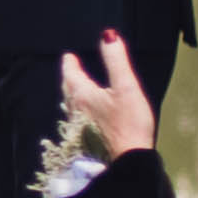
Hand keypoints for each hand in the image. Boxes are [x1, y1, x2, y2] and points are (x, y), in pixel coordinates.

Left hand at [61, 30, 161, 158]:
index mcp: (82, 95)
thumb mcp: (125, 87)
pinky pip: (79, 116)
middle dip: (69, 77)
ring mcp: (79, 126)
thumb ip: (116, 61)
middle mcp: (76, 110)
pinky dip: (81, 108)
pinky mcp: (86, 138)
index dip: (70, 63)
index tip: (69, 56)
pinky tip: (88, 113)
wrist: (129, 161)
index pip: (70, 74)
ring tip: (78, 87)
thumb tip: (108, 36)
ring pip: (72, 103)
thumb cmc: (128, 123)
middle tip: (71, 69)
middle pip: (68, 89)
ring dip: (73, 93)